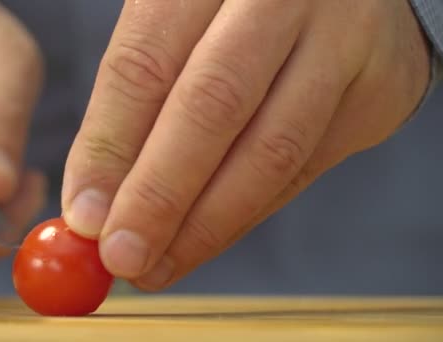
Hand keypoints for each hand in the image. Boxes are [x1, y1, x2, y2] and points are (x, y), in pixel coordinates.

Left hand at [62, 0, 431, 289]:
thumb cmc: (232, 15)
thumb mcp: (175, 32)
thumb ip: (135, 106)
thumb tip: (93, 204)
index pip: (146, 64)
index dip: (109, 147)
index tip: (83, 217)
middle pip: (212, 106)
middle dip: (160, 196)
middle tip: (121, 259)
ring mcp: (343, 38)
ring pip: (270, 151)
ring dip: (206, 225)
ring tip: (157, 267)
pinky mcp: (379, 89)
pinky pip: (303, 169)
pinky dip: (247, 214)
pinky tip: (205, 240)